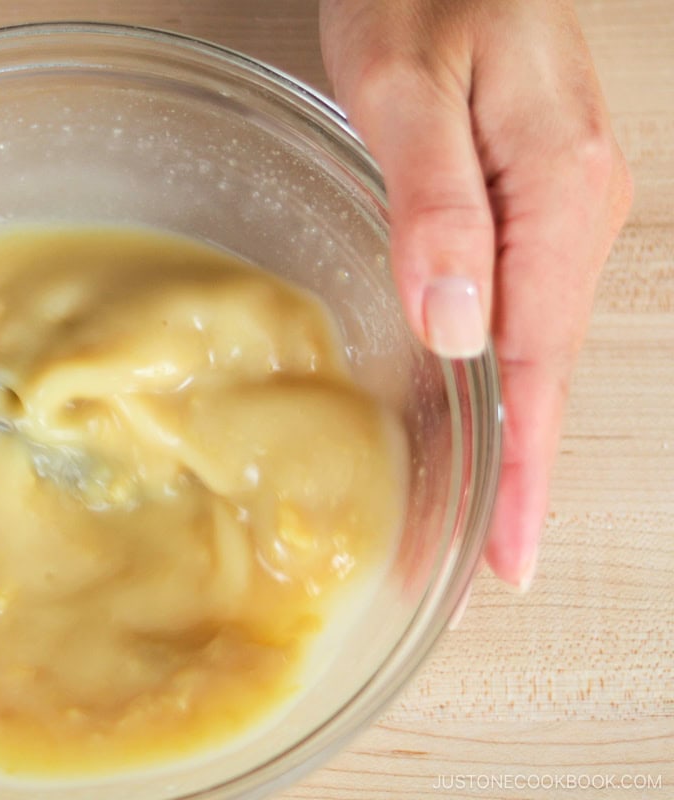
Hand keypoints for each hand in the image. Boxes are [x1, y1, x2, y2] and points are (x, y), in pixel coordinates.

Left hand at [320, 0, 632, 588]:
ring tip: (467, 517)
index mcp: (555, 195)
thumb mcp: (411, 90)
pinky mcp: (522, 202)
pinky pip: (514, 307)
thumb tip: (457, 328)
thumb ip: (437, 207)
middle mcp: (571, 213)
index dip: (522, 469)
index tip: (508, 557)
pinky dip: (492, 374)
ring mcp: (553, 210)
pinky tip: (465, 409)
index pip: (540, 363)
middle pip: (544, 372)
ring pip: (531, 348)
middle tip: (474, 570)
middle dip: (513, 476)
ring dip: (503, 436)